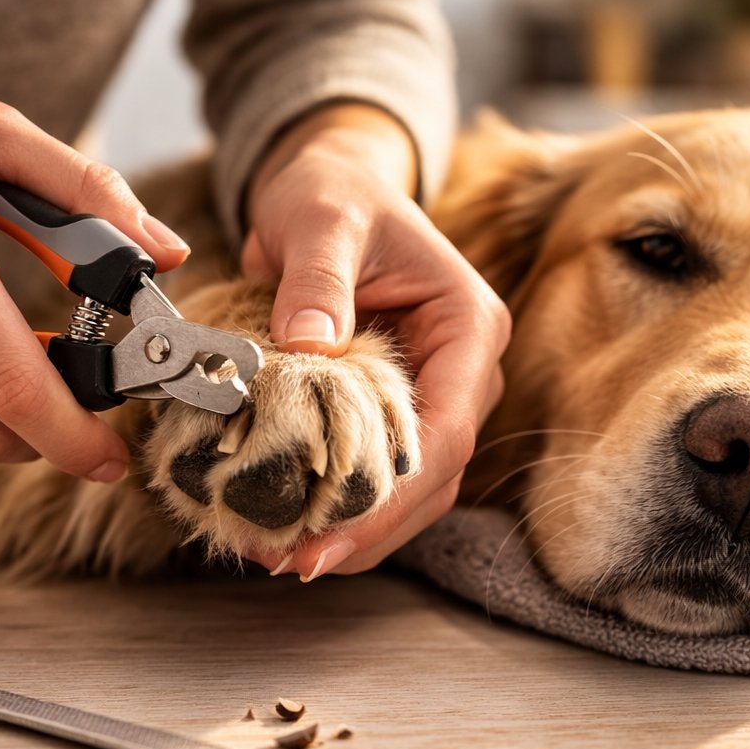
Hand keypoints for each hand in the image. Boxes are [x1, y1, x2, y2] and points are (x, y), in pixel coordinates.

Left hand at [240, 104, 509, 577]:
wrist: (328, 187)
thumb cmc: (334, 196)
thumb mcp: (322, 221)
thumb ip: (317, 280)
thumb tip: (311, 344)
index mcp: (469, 326)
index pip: (447, 429)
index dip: (393, 491)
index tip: (331, 530)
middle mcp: (465, 371)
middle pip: (433, 476)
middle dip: (369, 526)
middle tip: (294, 561)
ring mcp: (434, 395)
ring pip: (411, 490)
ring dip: (353, 530)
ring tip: (280, 558)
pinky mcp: (395, 411)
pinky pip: (378, 473)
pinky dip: (338, 507)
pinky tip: (285, 531)